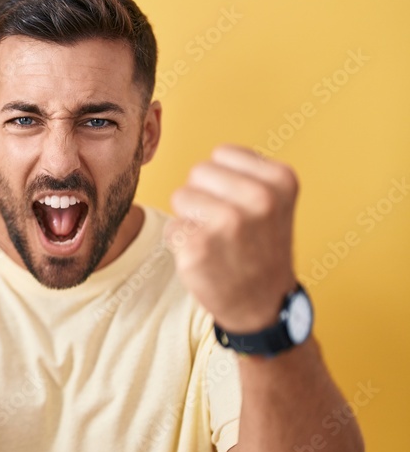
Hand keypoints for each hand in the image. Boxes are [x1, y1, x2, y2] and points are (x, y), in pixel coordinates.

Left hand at [166, 145, 298, 333]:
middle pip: (197, 172)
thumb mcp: (274, 200)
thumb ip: (245, 172)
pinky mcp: (198, 247)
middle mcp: (258, 199)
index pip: (221, 154)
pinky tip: (205, 258)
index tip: (241, 206)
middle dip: (204, 196)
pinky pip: (171, 227)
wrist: (263, 304)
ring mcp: (228, 223)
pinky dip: (180, 243)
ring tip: (216, 241)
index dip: (223, 180)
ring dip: (191, 218)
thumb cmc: (260, 246)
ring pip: (180, 196)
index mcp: (280, 179)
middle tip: (227, 227)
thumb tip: (200, 147)